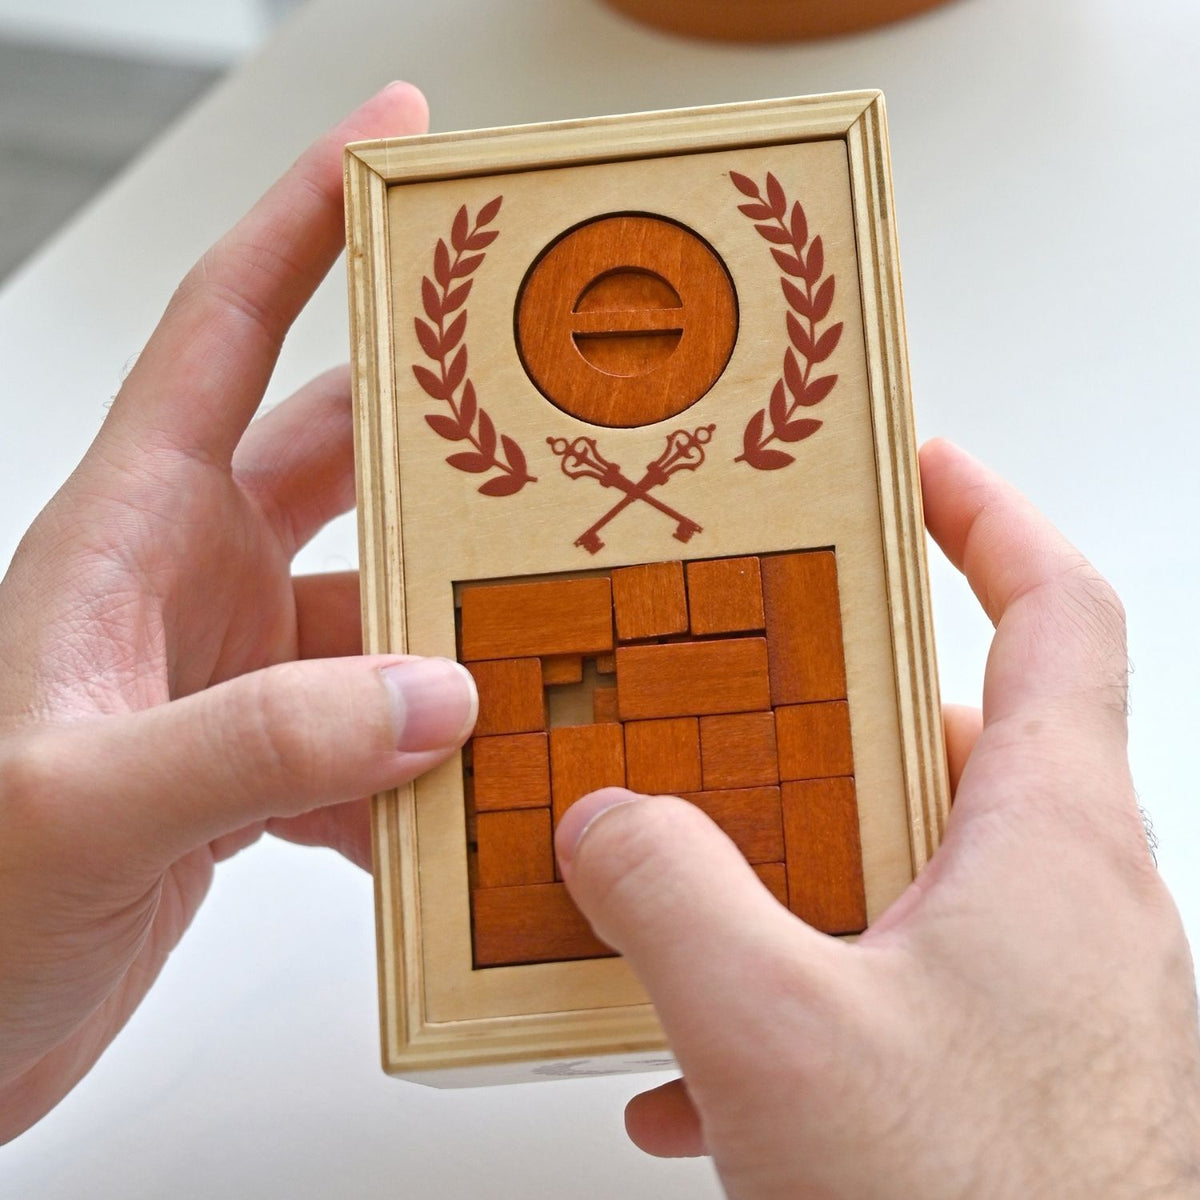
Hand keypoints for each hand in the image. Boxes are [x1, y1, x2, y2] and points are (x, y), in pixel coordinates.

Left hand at [0, 84, 476, 1142]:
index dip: (310, 219)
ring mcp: (233, 668)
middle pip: (339, 456)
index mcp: (132, 532)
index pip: (226, 326)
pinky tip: (473, 802)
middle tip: (551, 399)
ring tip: (551, 640)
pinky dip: (428, 758)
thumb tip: (431, 693)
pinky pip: (373, 729)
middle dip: (439, 426)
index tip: (399, 136)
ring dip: (454, 630)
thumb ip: (257, 743)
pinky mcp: (256, 758)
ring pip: (379, 609)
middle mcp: (192, 580)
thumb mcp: (82, 806)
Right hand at [557, 439, 1199, 1197]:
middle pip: (950, 732)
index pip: (1056, 610)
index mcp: (1047, 837)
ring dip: (787, 859)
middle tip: (724, 687)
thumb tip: (607, 822)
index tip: (907, 464)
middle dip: (825, 703)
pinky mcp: (996, 1066)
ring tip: (677, 870)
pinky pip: (885, 977)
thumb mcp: (778, 1035)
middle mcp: (1059, 895)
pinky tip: (684, 1061)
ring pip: (902, 860)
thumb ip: (672, 896)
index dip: (986, 515)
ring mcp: (1033, 985)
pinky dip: (791, 984)